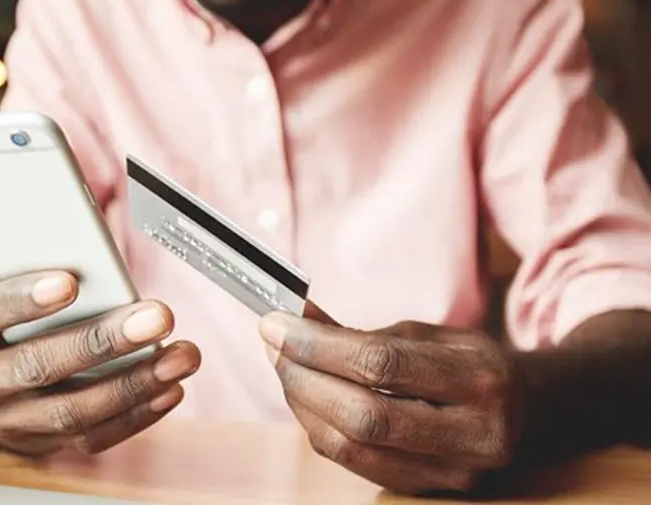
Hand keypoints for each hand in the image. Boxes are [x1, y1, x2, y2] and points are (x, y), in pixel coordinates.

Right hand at [0, 270, 200, 455]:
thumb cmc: (9, 324)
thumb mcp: (7, 291)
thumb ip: (43, 273)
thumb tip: (102, 247)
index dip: (23, 299)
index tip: (68, 282)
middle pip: (39, 364)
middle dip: (103, 341)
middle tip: (157, 317)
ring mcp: (15, 419)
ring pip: (72, 409)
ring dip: (134, 382)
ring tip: (181, 356)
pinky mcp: (49, 443)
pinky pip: (95, 436)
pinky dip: (139, 414)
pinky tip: (169, 388)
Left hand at [259, 312, 524, 494]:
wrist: (530, 414)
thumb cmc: (471, 364)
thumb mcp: (430, 334)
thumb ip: (361, 331)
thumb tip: (294, 316)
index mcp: (482, 380)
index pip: (382, 364)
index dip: (318, 344)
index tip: (276, 323)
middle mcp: (475, 435)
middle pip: (363, 414)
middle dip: (303, 377)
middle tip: (273, 344)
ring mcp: (454, 474)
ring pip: (351, 446)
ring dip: (303, 404)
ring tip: (284, 366)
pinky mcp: (427, 491)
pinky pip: (355, 463)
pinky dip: (319, 427)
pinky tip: (305, 397)